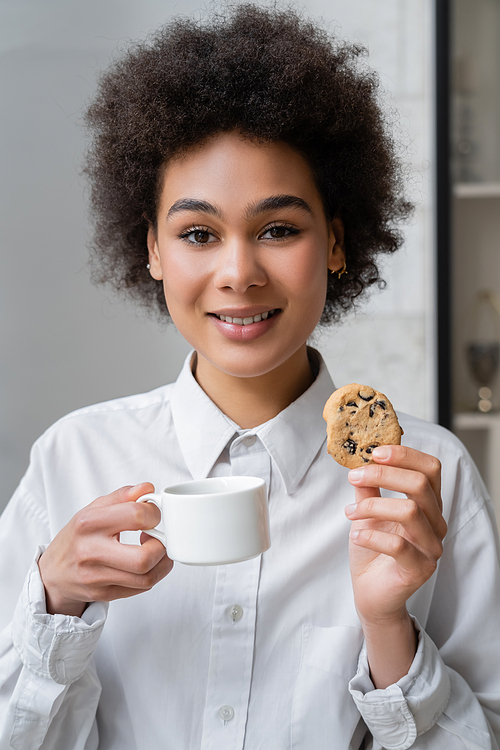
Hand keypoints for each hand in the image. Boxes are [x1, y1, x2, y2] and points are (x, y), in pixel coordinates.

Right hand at [38, 483, 172, 617]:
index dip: (154, 514)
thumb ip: (122, 496)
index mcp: (89, 523)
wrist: (53, 573)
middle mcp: (91, 551)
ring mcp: (96, 577)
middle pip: (143, 557)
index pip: (136, 516)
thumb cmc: (77, 537)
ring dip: (162, 563)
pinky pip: (141, 588)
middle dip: (161, 546)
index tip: (153, 515)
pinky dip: (153, 575)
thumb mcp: (93, 510)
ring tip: (156, 550)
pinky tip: (147, 564)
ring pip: (146, 578)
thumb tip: (147, 488)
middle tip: (158, 538)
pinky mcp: (102, 594)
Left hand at [344, 445, 446, 686]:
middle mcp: (436, 523)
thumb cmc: (373, 548)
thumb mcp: (367, 511)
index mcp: (428, 504)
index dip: (405, 455)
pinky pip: (398, 545)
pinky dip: (371, 535)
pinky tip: (356, 535)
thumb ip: (368, 486)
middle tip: (354, 477)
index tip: (374, 452)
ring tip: (350, 513)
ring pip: (410, 511)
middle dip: (383, 475)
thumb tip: (360, 460)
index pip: (430, 468)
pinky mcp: (420, 569)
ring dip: (373, 506)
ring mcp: (431, 547)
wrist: (370, 592)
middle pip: (420, 485)